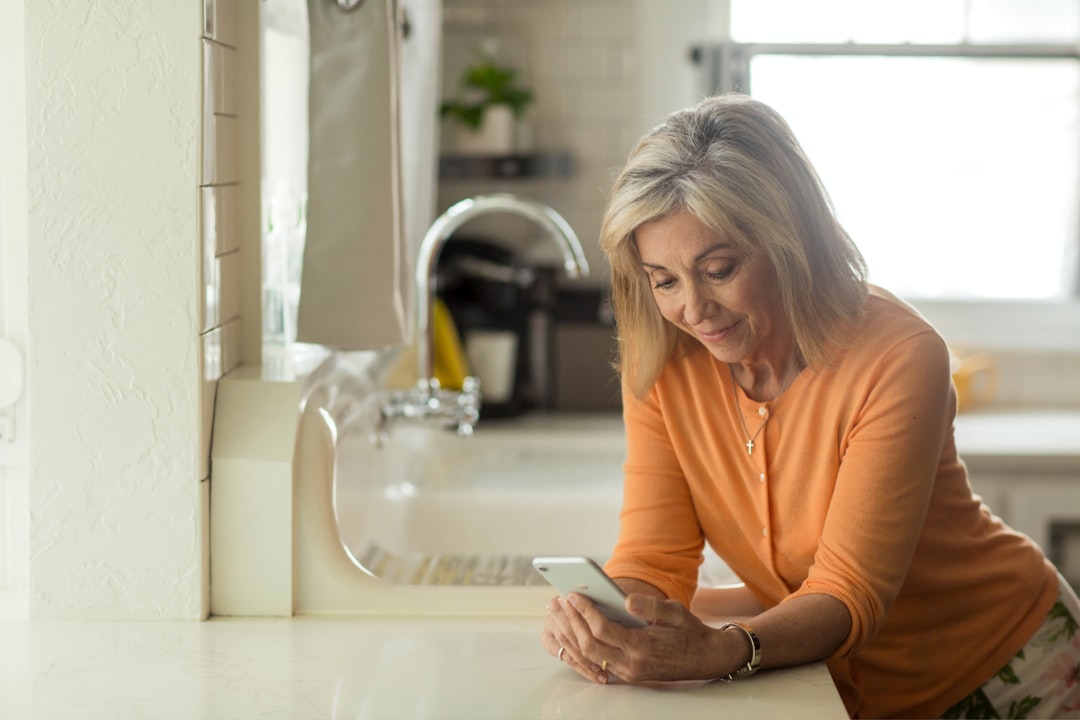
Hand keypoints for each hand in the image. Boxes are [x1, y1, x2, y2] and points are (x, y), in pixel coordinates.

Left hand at [541, 592, 737, 683]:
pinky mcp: (628, 674)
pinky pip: (598, 663)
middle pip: (590, 645)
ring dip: (572, 635)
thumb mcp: (675, 612)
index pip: (603, 630)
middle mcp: (632, 664)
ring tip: (560, 614)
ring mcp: (628, 673)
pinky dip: (582, 647)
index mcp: (642, 647)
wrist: (706, 658)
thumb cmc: (690, 632)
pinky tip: (572, 630)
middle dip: (571, 622)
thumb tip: (626, 599)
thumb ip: (650, 606)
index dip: (585, 611)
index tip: (572, 595)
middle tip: (557, 602)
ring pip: (590, 657)